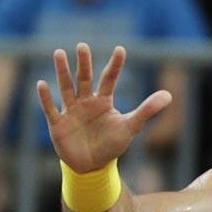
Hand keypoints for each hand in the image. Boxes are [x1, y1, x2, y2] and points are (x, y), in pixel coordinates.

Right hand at [37, 43, 171, 171]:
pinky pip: (51, 108)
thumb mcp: (131, 127)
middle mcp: (86, 102)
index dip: (115, 65)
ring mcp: (71, 111)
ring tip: (59, 53)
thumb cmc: (111, 144)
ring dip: (62, 72)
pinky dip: (46, 98)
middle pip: (85, 79)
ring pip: (66, 88)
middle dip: (84, 63)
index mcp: (103, 101)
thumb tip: (169, 95)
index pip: (109, 79)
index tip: (121, 49)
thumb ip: (147, 110)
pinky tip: (42, 83)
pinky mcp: (58, 124)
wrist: (92, 165)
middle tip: (83, 46)